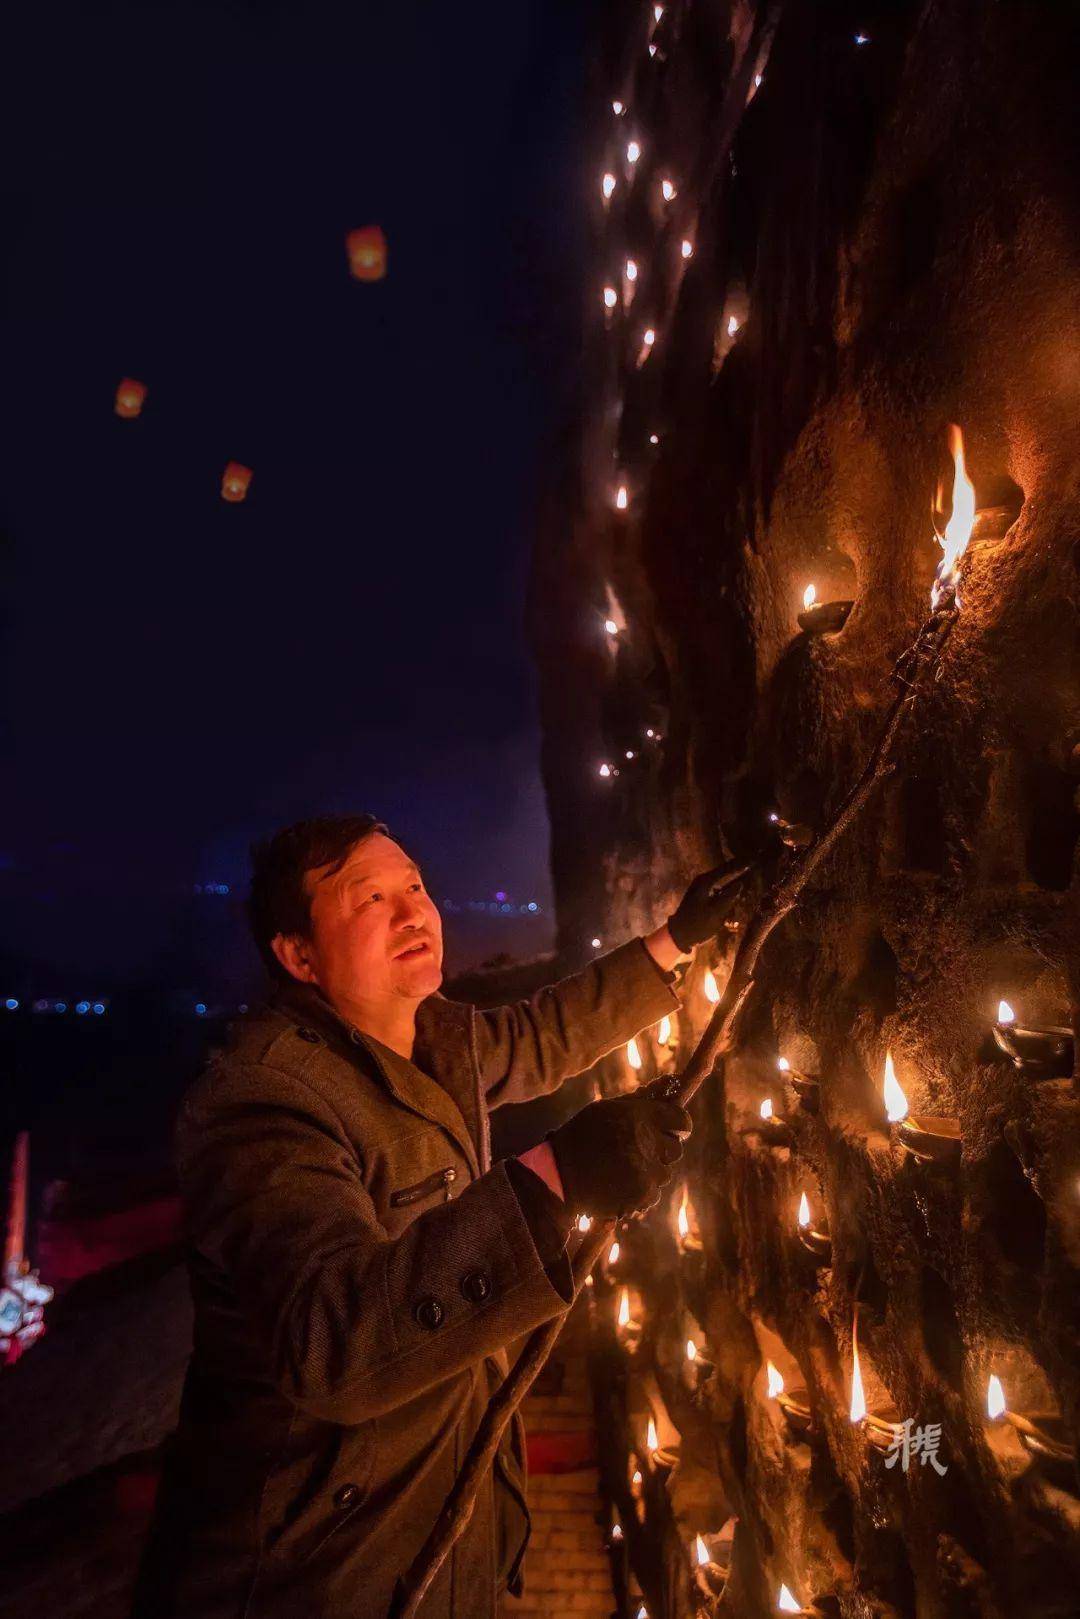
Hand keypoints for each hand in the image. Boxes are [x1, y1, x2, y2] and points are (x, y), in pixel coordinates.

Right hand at [548, 1090, 691, 1218]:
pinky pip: (653, 1192)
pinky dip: (641, 1190)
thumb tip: (671, 1080)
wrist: (559, 1174)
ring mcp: (647, 1173)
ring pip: (664, 1172)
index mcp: (640, 1117)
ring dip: (651, 1170)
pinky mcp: (642, 1196)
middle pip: (676, 1148)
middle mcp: (648, 1144)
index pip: (682, 1120)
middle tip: (640, 1149)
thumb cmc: (582, 1135)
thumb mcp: (607, 1108)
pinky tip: (620, 1183)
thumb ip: (640, 1098)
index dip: (677, 1123)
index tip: (670, 1127)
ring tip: (623, 1168)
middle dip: (662, 1148)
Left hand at [667, 861, 748, 952]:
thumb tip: (740, 883)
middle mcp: (703, 881)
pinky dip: (728, 888)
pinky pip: (719, 887)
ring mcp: (702, 887)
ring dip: (733, 877)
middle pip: (725, 871)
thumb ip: (728, 897)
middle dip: (738, 868)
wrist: (679, 934)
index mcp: (705, 882)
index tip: (754, 860)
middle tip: (754, 864)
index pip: (726, 869)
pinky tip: (737, 890)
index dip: (741, 864)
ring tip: (748, 873)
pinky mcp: (703, 894)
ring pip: (722, 879)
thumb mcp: (715, 912)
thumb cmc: (697, 924)